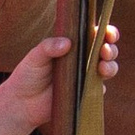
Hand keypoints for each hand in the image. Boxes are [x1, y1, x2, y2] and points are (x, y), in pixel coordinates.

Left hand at [0, 18, 119, 134]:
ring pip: (109, 69)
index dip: (106, 32)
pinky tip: (93, 85)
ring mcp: (86, 77)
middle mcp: (83, 59)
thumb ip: (48, 47)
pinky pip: (99, 90)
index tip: (107, 33)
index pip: (95, 34)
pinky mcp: (85, 95)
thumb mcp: (35, 57)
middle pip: (107, 50)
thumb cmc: (28, 75)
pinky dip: (100, 86)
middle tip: (104, 50)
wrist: (22, 103)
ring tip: (102, 67)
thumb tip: (67, 43)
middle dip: (111, 49)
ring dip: (111, 66)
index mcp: (74, 45)